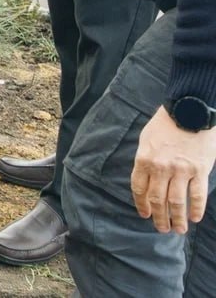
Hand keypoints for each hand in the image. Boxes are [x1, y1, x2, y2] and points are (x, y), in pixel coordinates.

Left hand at [131, 106, 215, 233]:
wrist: (189, 111)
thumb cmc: (165, 124)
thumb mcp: (146, 140)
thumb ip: (145, 160)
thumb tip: (145, 179)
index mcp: (144, 160)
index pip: (140, 189)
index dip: (142, 205)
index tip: (145, 214)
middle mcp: (161, 168)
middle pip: (158, 199)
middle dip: (159, 217)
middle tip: (162, 229)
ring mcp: (181, 170)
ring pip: (177, 202)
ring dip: (177, 219)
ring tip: (179, 230)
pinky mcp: (199, 170)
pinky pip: (197, 195)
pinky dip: (196, 209)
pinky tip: (195, 218)